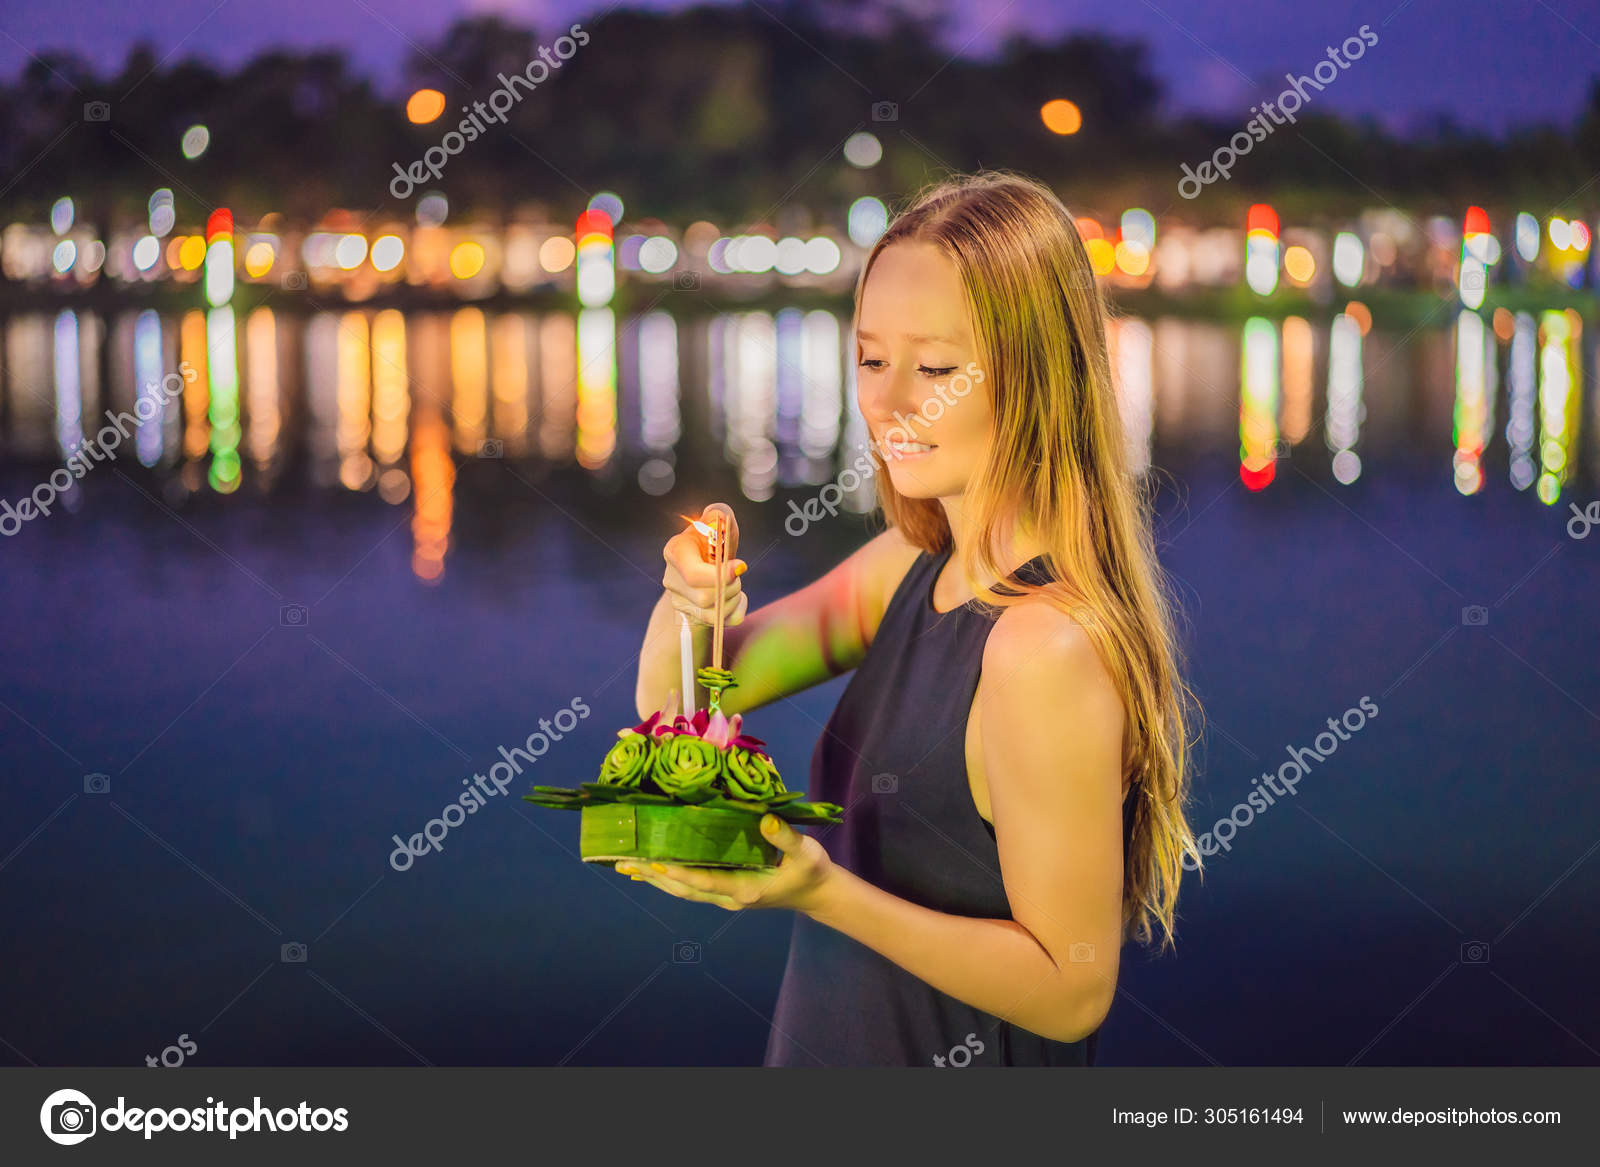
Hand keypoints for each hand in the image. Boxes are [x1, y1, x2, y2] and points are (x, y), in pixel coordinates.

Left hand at [615, 815, 834, 912]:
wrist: (816, 893)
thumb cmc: (811, 871)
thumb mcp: (806, 853)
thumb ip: (786, 837)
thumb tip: (765, 819)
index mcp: (746, 888)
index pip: (705, 881)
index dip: (678, 873)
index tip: (653, 863)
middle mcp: (729, 896)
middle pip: (683, 888)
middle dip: (653, 876)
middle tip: (623, 862)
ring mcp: (725, 896)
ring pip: (682, 890)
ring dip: (653, 878)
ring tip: (625, 866)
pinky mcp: (724, 891)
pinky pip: (689, 886)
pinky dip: (666, 878)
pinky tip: (648, 871)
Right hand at [663, 502, 746, 627]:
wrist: (702, 566)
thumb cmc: (712, 541)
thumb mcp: (716, 524)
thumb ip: (720, 515)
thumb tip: (721, 518)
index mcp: (674, 552)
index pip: (694, 575)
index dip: (721, 575)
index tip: (742, 566)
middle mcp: (671, 579)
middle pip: (705, 597)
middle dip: (731, 586)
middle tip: (737, 573)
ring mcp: (680, 601)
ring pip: (713, 614)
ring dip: (734, 597)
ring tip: (735, 583)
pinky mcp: (693, 617)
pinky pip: (724, 623)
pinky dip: (737, 610)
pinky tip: (735, 597)